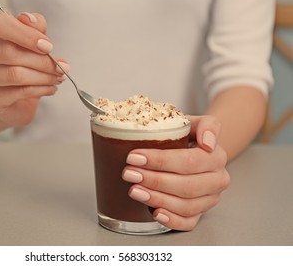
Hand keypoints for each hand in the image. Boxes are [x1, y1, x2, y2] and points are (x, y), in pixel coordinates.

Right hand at [0, 11, 67, 125]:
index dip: (25, 34)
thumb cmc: (21, 62)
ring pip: (15, 74)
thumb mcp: (31, 40)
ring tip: (59, 78)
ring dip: (44, 77)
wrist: (12, 98)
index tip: (48, 46)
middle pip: (9, 52)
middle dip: (42, 61)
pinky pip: (19, 92)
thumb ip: (33, 27)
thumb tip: (29, 18)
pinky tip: (51, 88)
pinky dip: (41, 89)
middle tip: (62, 67)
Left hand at [122, 115, 229, 230]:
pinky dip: (171, 220)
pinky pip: (188, 222)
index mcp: (216, 156)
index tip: (134, 157)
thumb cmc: (187, 135)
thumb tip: (208, 142)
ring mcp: (209, 199)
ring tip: (134, 190)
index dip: (161, 161)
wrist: (195, 149)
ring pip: (186, 205)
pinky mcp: (200, 213)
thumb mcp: (193, 122)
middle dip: (154, 180)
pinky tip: (155, 213)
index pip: (190, 161)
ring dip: (157, 199)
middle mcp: (217, 179)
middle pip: (187, 185)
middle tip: (128, 173)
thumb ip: (206, 125)